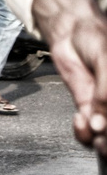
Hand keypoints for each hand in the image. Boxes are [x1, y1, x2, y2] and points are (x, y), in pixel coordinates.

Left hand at [32, 0, 106, 155]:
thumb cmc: (96, 38)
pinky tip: (79, 119)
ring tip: (89, 128)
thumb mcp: (106, 62)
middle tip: (102, 138)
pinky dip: (83, 132)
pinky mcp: (89, 107)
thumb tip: (100, 123)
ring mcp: (106, 107)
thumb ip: (106, 93)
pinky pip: (89, 131)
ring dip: (99, 142)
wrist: (71, 31)